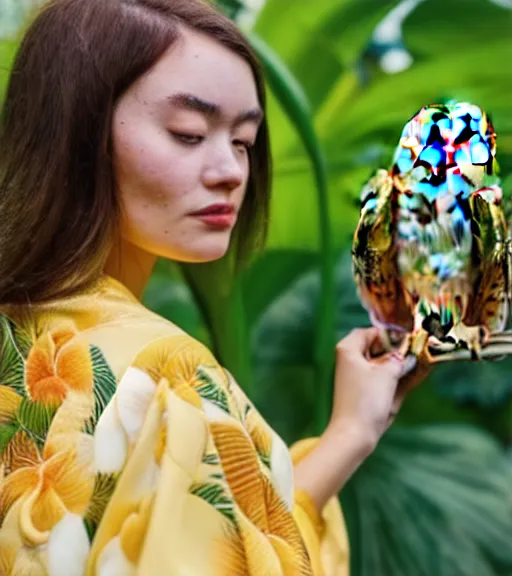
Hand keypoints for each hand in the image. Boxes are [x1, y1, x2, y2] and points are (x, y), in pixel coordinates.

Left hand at [294, 327, 428, 511]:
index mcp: (349, 349)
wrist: (354, 434)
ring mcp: (359, 377)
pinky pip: (386, 378)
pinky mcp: (367, 392)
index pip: (370, 332)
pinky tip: (420, 372)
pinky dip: (400, 375)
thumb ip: (400, 359)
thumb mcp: (387, 374)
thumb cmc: (366, 399)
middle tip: (421, 347)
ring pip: (384, 364)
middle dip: (399, 349)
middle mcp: (352, 360)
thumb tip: (410, 354)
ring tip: (425, 357)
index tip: (410, 337)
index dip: (390, 334)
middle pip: (378, 348)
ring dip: (402, 362)